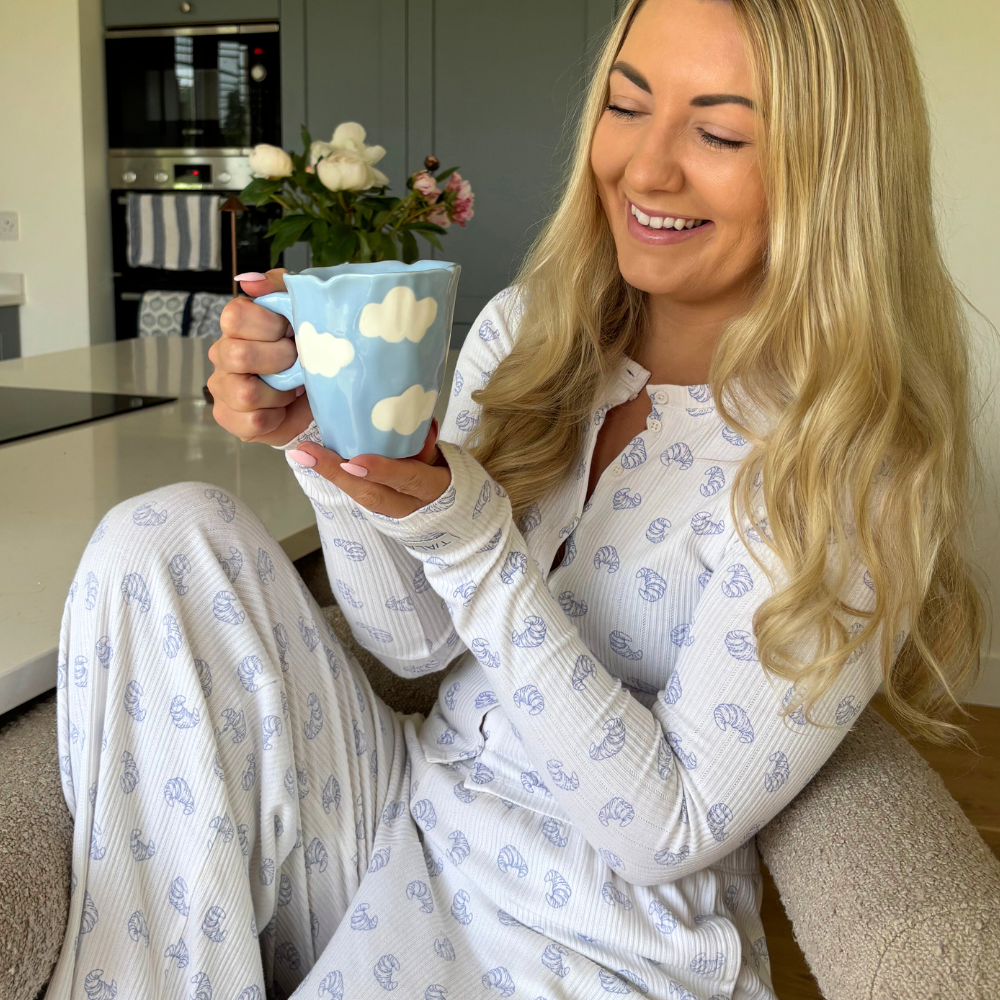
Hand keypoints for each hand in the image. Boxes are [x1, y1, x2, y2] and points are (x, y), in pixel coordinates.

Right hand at [207, 269, 313, 444]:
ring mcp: (222, 388)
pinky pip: (253, 421)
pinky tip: (282, 409)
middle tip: (296, 363)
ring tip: (291, 388)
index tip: (289, 331)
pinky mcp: (229, 418)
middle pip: (237, 356)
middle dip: (280, 362)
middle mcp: (221, 354)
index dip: (269, 326)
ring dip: (280, 393)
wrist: (321, 394)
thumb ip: (278, 287)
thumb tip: (248, 282)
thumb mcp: (302, 309)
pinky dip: (277, 417)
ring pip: (245, 393)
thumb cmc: (308, 348)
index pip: (234, 316)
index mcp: (236, 325)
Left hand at [287, 419, 451, 518]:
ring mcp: (392, 513)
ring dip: (329, 474)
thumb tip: (422, 423)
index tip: (354, 462)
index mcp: (433, 489)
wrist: (453, 519)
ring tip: (303, 454)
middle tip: (306, 453)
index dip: (382, 471)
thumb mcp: (446, 460)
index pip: (408, 479)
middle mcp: (410, 506)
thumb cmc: (447, 478)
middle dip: (337, 473)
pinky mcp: (378, 512)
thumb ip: (429, 445)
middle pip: (371, 494)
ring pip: (359, 496)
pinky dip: (336, 476)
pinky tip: (312, 460)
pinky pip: (356, 493)